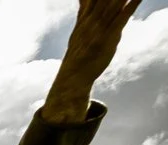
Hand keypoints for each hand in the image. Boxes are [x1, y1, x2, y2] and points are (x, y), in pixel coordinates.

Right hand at [47, 0, 139, 122]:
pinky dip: (130, 6)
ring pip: (113, 3)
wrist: (72, 78)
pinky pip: (122, 18)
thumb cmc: (79, 55)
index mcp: (85, 17)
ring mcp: (99, 29)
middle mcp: (91, 20)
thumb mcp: (79, 30)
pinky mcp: (108, 38)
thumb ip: (83, 11)